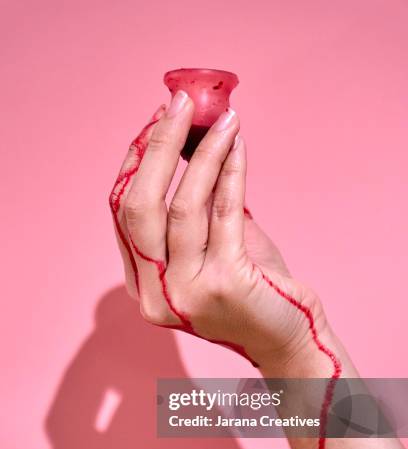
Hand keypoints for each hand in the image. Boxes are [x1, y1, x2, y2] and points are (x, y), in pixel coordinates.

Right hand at [109, 91, 338, 376]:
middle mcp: (154, 294)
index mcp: (142, 285)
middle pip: (138, 207)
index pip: (123, 213)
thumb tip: (193, 139)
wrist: (285, 339)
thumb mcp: (213, 246)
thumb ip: (196, 205)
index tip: (156, 122)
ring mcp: (186, 292)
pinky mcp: (224, 284)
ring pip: (181, 206)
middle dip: (159, 147)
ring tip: (221, 117)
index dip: (136, 162)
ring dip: (202, 152)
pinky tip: (238, 144)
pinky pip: (224, 212)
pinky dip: (231, 172)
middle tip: (180, 103)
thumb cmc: (251, 290)